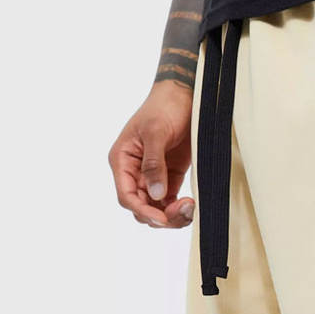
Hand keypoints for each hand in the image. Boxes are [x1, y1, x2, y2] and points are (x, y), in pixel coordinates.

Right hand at [108, 80, 195, 228]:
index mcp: (123, 160)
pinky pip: (170, 201)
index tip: (162, 218)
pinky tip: (191, 205)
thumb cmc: (164, 107)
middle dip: (160, 215)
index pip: (126, 196)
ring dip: (172, 215)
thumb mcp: (156, 132)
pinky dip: (180, 208)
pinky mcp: (170, 177)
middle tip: (184, 210)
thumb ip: (153, 164)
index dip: (143, 210)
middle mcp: (134, 172)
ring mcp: (152, 176)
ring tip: (190, 208)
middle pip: (141, 207)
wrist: (184, 95)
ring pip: (156, 208)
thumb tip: (155, 194)